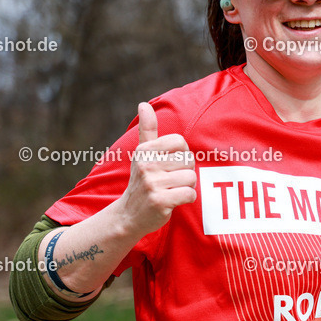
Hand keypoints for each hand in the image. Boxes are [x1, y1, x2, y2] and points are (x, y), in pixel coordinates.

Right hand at [116, 102, 196, 236]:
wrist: (129, 215)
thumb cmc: (142, 182)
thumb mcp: (142, 155)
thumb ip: (147, 130)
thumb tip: (143, 104)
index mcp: (144, 151)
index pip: (181, 142)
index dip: (182, 155)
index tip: (171, 165)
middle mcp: (146, 165)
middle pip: (188, 161)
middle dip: (185, 173)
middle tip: (170, 182)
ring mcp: (152, 183)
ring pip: (191, 178)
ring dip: (187, 187)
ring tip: (172, 191)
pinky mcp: (159, 201)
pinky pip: (190, 194)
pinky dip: (187, 199)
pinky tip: (173, 201)